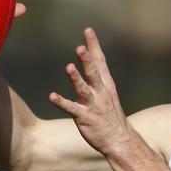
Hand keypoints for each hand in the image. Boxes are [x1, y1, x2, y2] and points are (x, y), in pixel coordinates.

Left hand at [49, 28, 133, 155]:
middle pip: (93, 72)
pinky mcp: (85, 118)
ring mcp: (93, 105)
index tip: (88, 30)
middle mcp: (100, 92)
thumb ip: (97, 77)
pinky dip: (61, 102)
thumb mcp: (107, 92)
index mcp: (105, 84)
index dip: (94, 45)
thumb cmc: (110, 115)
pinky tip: (51, 96)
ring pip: (84, 89)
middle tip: (80, 46)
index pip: (100, 61)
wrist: (119, 139)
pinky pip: (72, 109)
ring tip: (69, 67)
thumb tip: (90, 59)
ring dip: (76, 78)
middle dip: (87, 59)